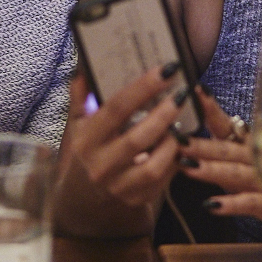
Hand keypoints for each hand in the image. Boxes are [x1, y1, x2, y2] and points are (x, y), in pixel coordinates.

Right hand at [55, 67, 186, 219]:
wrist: (85, 198)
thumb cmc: (87, 151)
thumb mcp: (78, 125)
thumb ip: (81, 95)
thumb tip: (83, 63)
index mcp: (86, 140)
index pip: (115, 109)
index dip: (142, 88)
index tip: (167, 70)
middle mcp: (100, 165)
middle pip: (137, 138)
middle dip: (164, 114)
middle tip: (183, 94)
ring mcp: (119, 186)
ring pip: (153, 164)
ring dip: (172, 142)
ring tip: (181, 124)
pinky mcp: (136, 199)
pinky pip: (163, 179)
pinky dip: (175, 160)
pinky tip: (181, 144)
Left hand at [181, 89, 261, 233]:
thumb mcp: (252, 161)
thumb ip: (225, 150)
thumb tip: (188, 139)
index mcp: (249, 145)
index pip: (226, 124)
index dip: (210, 109)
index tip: (194, 90)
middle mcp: (256, 158)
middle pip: (226, 149)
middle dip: (200, 144)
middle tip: (176, 138)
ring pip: (235, 173)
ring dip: (211, 169)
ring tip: (186, 167)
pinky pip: (251, 203)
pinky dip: (232, 204)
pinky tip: (210, 204)